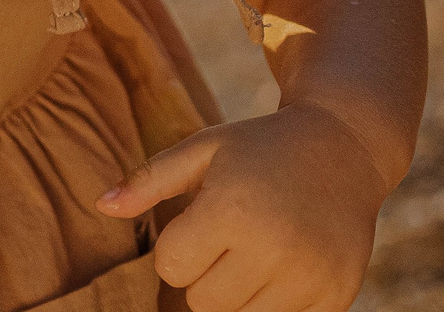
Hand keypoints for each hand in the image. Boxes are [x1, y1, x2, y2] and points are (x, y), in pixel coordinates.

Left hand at [97, 104, 387, 311]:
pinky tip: (285, 266)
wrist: (343, 147)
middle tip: (228, 238)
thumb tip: (101, 206)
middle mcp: (273, 249)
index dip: (176, 246)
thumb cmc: (259, 147)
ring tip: (254, 252)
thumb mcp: (202, 150)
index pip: (171, 267)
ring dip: (237, 294)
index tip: (199, 220)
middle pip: (203, 303)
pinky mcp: (337, 296)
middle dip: (204, 274)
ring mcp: (310, 277)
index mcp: (230, 210)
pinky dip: (276, 303)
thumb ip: (148, 181)